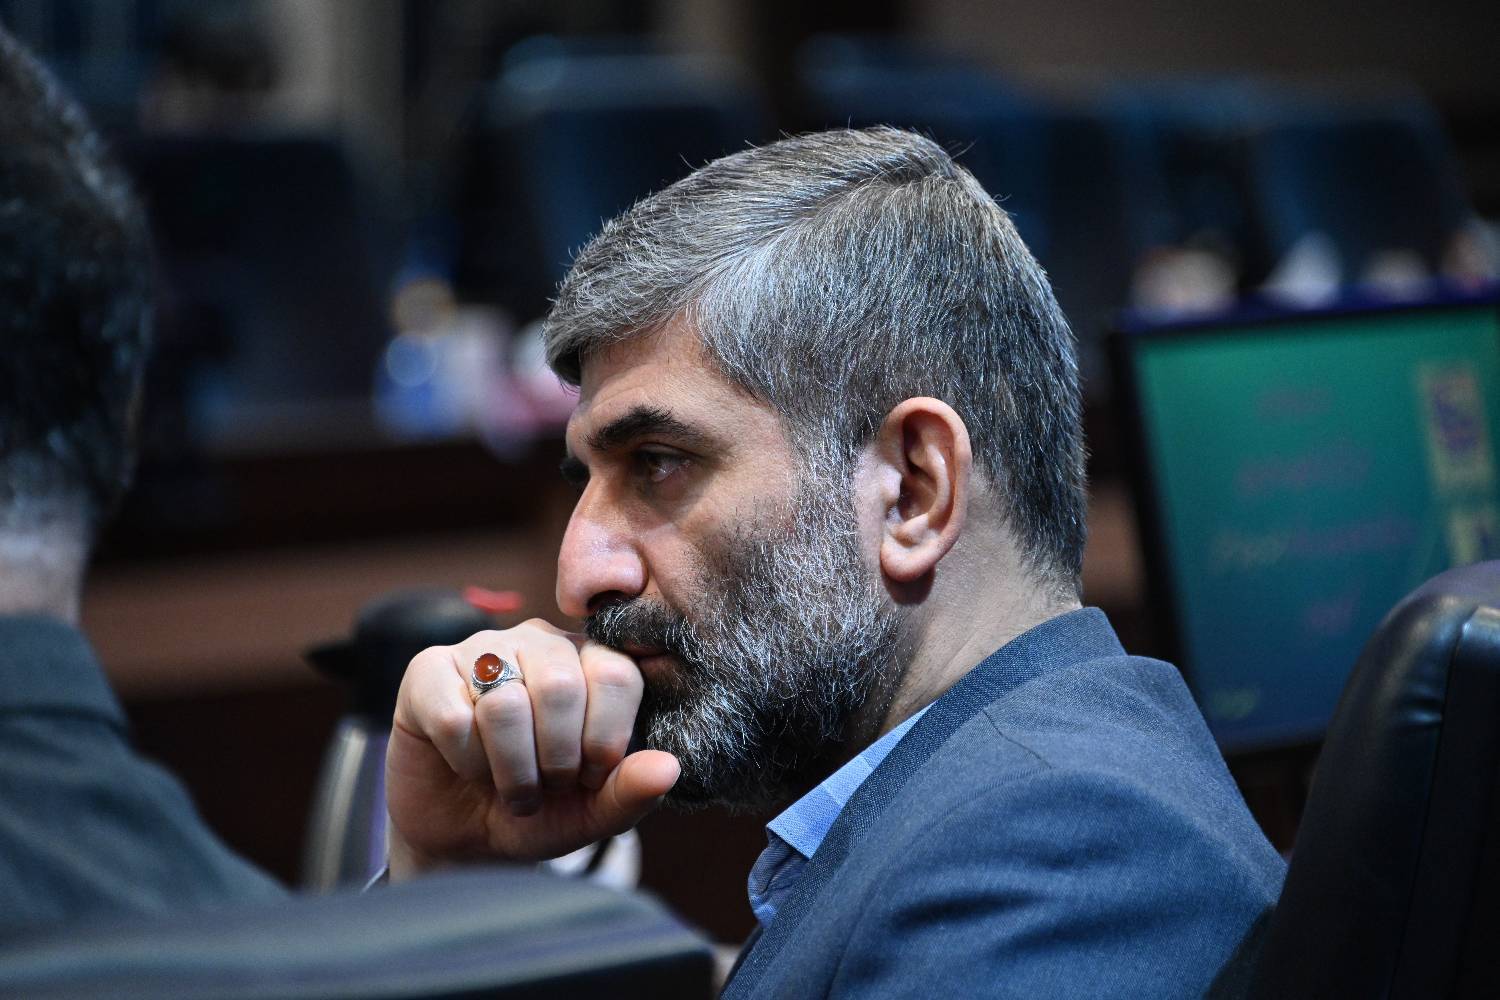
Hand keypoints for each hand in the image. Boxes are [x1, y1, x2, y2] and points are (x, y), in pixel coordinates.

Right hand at [384, 619, 679, 876]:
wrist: (463, 837)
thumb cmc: (538, 812)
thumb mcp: (591, 813)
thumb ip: (631, 791)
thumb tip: (669, 769)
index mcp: (591, 662)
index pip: (618, 675)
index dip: (605, 739)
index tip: (589, 775)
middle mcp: (540, 643)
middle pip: (561, 686)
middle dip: (555, 759)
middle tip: (545, 785)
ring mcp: (482, 649)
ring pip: (505, 703)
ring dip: (510, 769)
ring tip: (509, 785)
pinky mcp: (428, 671)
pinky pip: (454, 715)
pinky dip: (465, 760)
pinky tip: (464, 765)